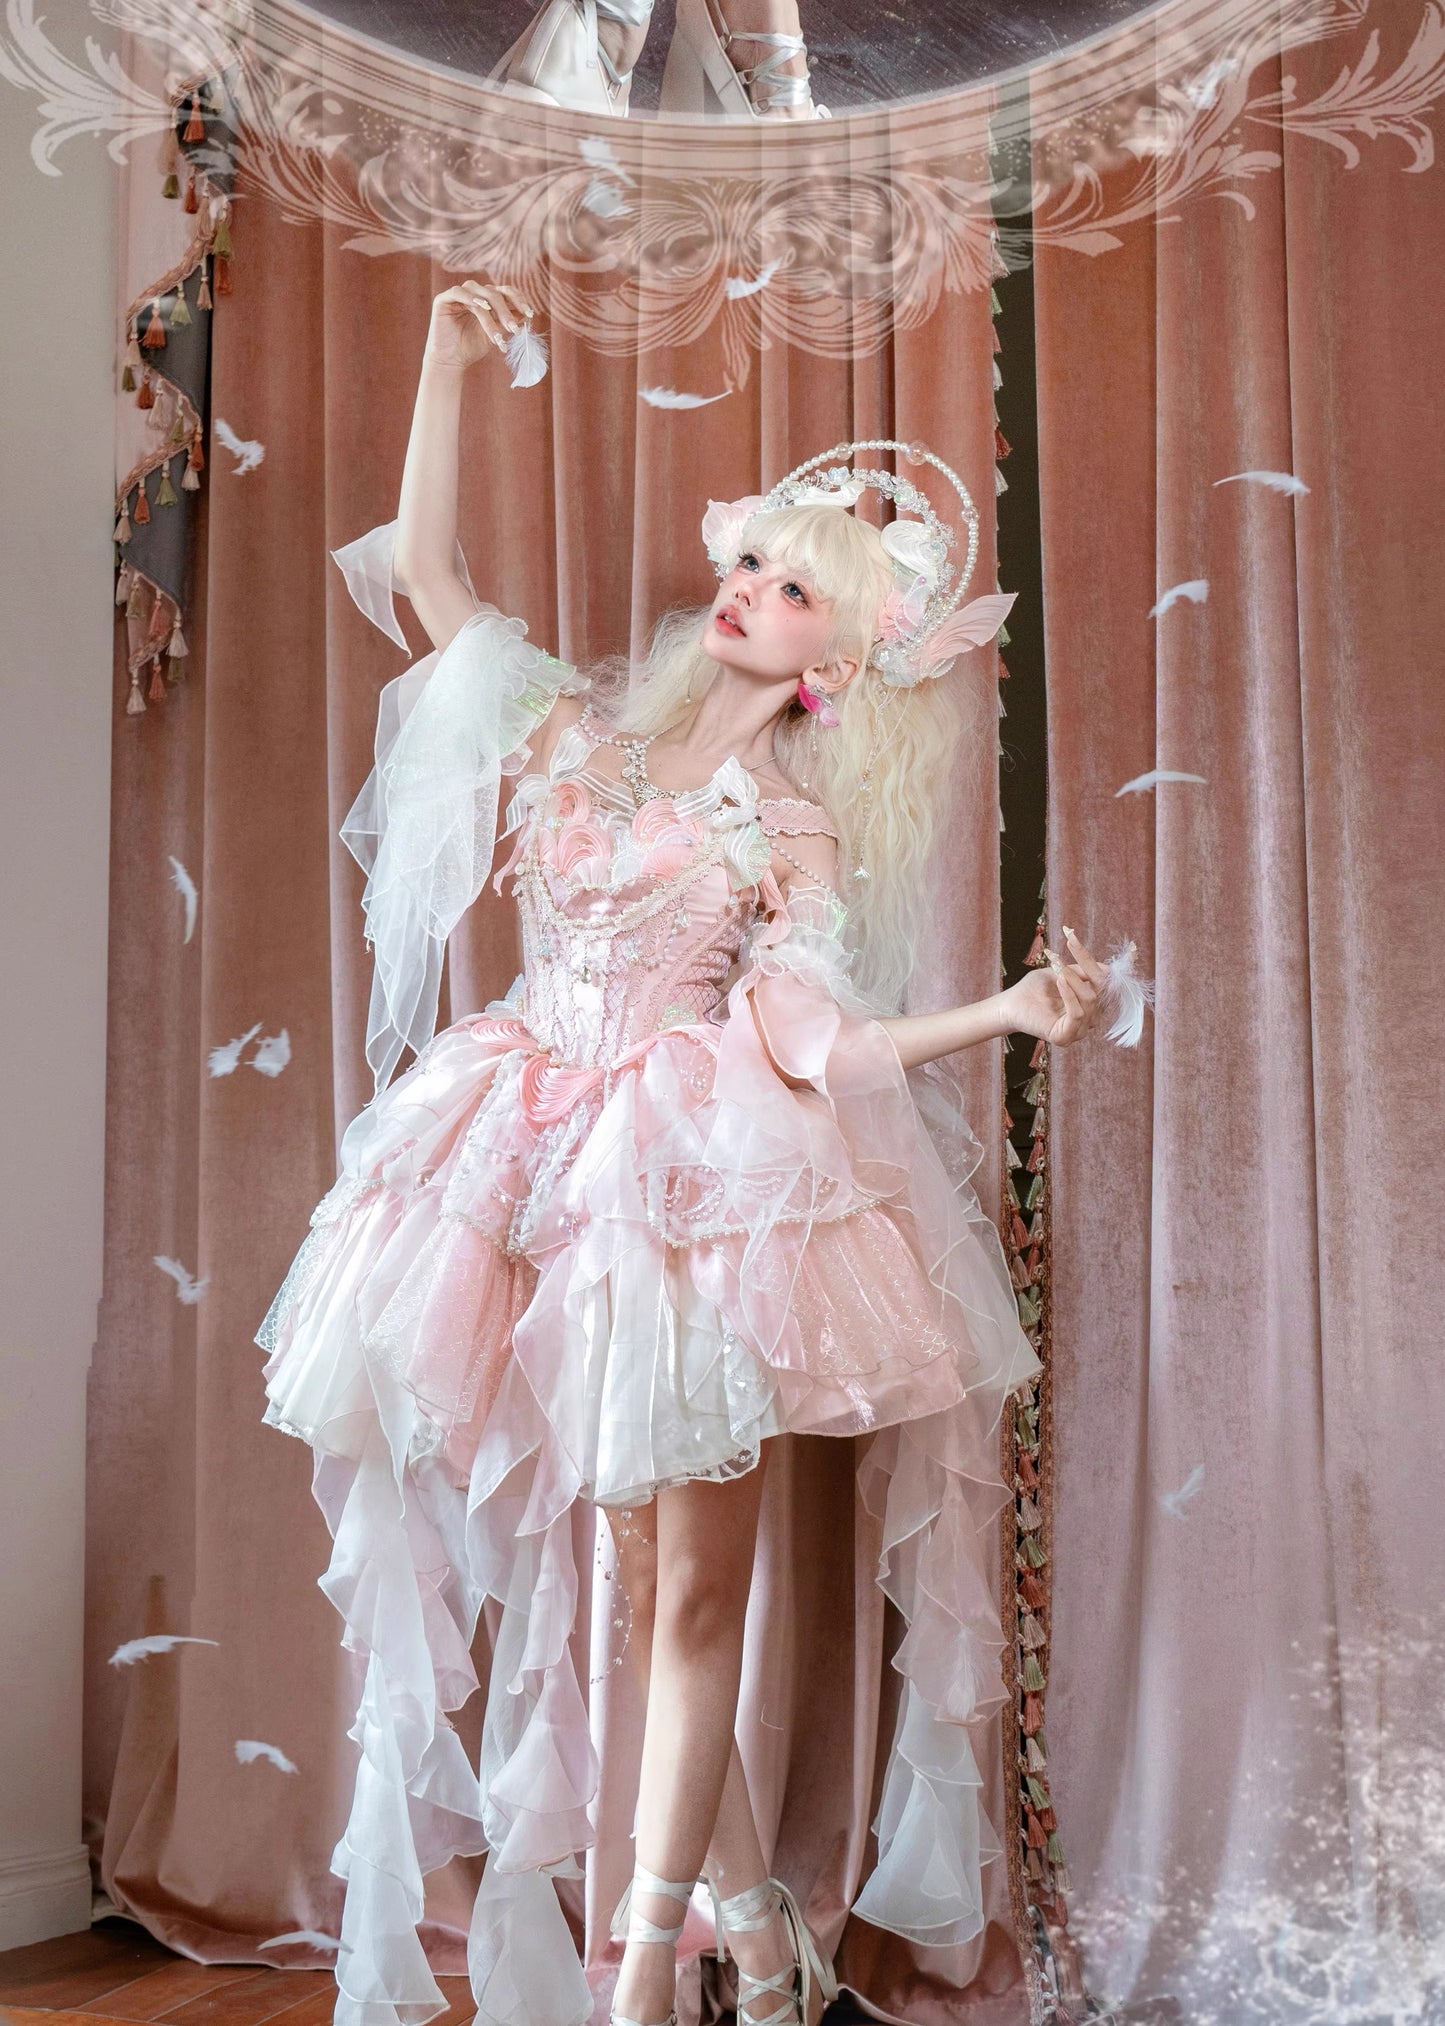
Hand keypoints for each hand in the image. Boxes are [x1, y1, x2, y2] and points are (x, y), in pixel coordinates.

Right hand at [423, 280, 533, 373]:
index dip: (518, 299)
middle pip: (494, 292)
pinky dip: (471, 298)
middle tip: (514, 329)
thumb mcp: (496, 334)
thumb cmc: (472, 348)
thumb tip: (527, 314)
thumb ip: (508, 322)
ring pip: (480, 294)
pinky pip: (459, 292)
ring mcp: (459, 294)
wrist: (451, 361)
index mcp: (487, 299)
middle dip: (506, 311)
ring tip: (498, 333)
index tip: (529, 314)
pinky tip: (481, 307)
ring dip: (492, 312)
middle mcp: (473, 293)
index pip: (505, 292)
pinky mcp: (443, 299)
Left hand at [996, 927, 1106, 1045]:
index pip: (1101, 981)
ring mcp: (1079, 1030)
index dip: (1089, 960)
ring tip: (1058, 969)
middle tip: (1059, 957)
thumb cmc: (1033, 989)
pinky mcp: (1066, 1036)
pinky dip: (1070, 995)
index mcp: (1089, 1004)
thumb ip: (1082, 972)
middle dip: (1083, 969)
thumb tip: (1107, 968)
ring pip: (1090, 1000)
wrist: (1008, 1005)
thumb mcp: (1060, 974)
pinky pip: (1077, 1013)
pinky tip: (1060, 981)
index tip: (1072, 937)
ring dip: (1073, 979)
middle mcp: (1089, 1019)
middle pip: (1099, 991)